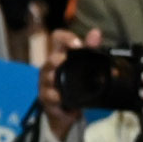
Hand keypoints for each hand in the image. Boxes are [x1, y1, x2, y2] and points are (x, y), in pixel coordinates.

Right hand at [38, 27, 102, 141]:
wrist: (68, 108)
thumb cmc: (75, 83)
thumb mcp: (84, 64)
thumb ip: (91, 48)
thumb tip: (96, 32)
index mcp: (60, 55)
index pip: (57, 39)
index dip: (65, 38)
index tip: (77, 44)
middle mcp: (50, 67)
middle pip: (50, 59)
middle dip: (56, 59)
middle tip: (64, 60)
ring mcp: (46, 83)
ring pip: (47, 78)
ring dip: (53, 78)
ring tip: (58, 80)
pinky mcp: (46, 98)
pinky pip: (49, 96)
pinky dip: (56, 98)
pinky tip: (61, 99)